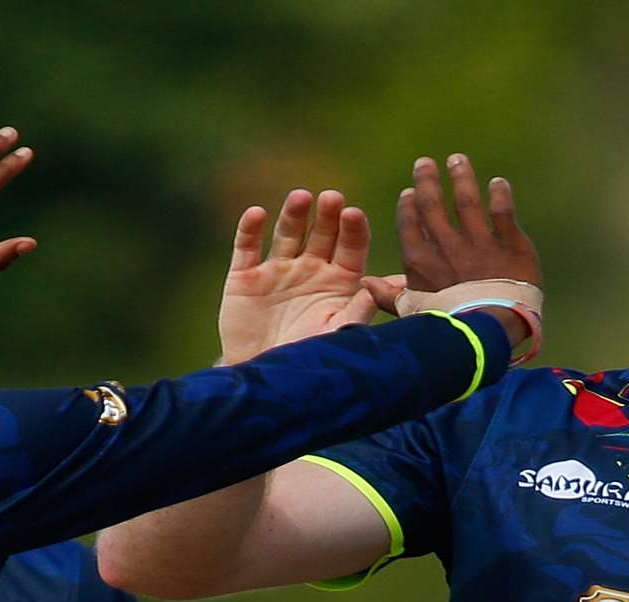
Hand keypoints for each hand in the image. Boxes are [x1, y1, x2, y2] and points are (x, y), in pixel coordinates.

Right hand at [217, 189, 387, 364]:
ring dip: (293, 215)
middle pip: (322, 233)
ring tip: (301, 198)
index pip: (351, 247)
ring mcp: (277, 270)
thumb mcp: (336, 335)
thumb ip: (358, 311)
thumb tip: (382, 289)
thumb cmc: (308, 357)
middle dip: (327, 215)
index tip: (354, 214)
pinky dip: (249, 229)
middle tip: (332, 198)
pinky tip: (256, 213)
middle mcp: (311, 269)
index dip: (353, 230)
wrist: (264, 377)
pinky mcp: (245, 276)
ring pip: (288, 233)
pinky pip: (247, 247)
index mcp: (339, 281)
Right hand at [363, 154, 539, 312]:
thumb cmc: (447, 327)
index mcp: (421, 262)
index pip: (410, 226)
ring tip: (457, 159)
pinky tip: (498, 182)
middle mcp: (447, 247)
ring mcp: (479, 243)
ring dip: (461, 177)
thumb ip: (389, 296)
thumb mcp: (413, 313)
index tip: (409, 192)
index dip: (409, 206)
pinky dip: (500, 194)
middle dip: (428, 181)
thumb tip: (363, 283)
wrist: (490, 331)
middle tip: (425, 162)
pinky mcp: (510, 244)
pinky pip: (503, 212)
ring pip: (467, 201)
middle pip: (434, 205)